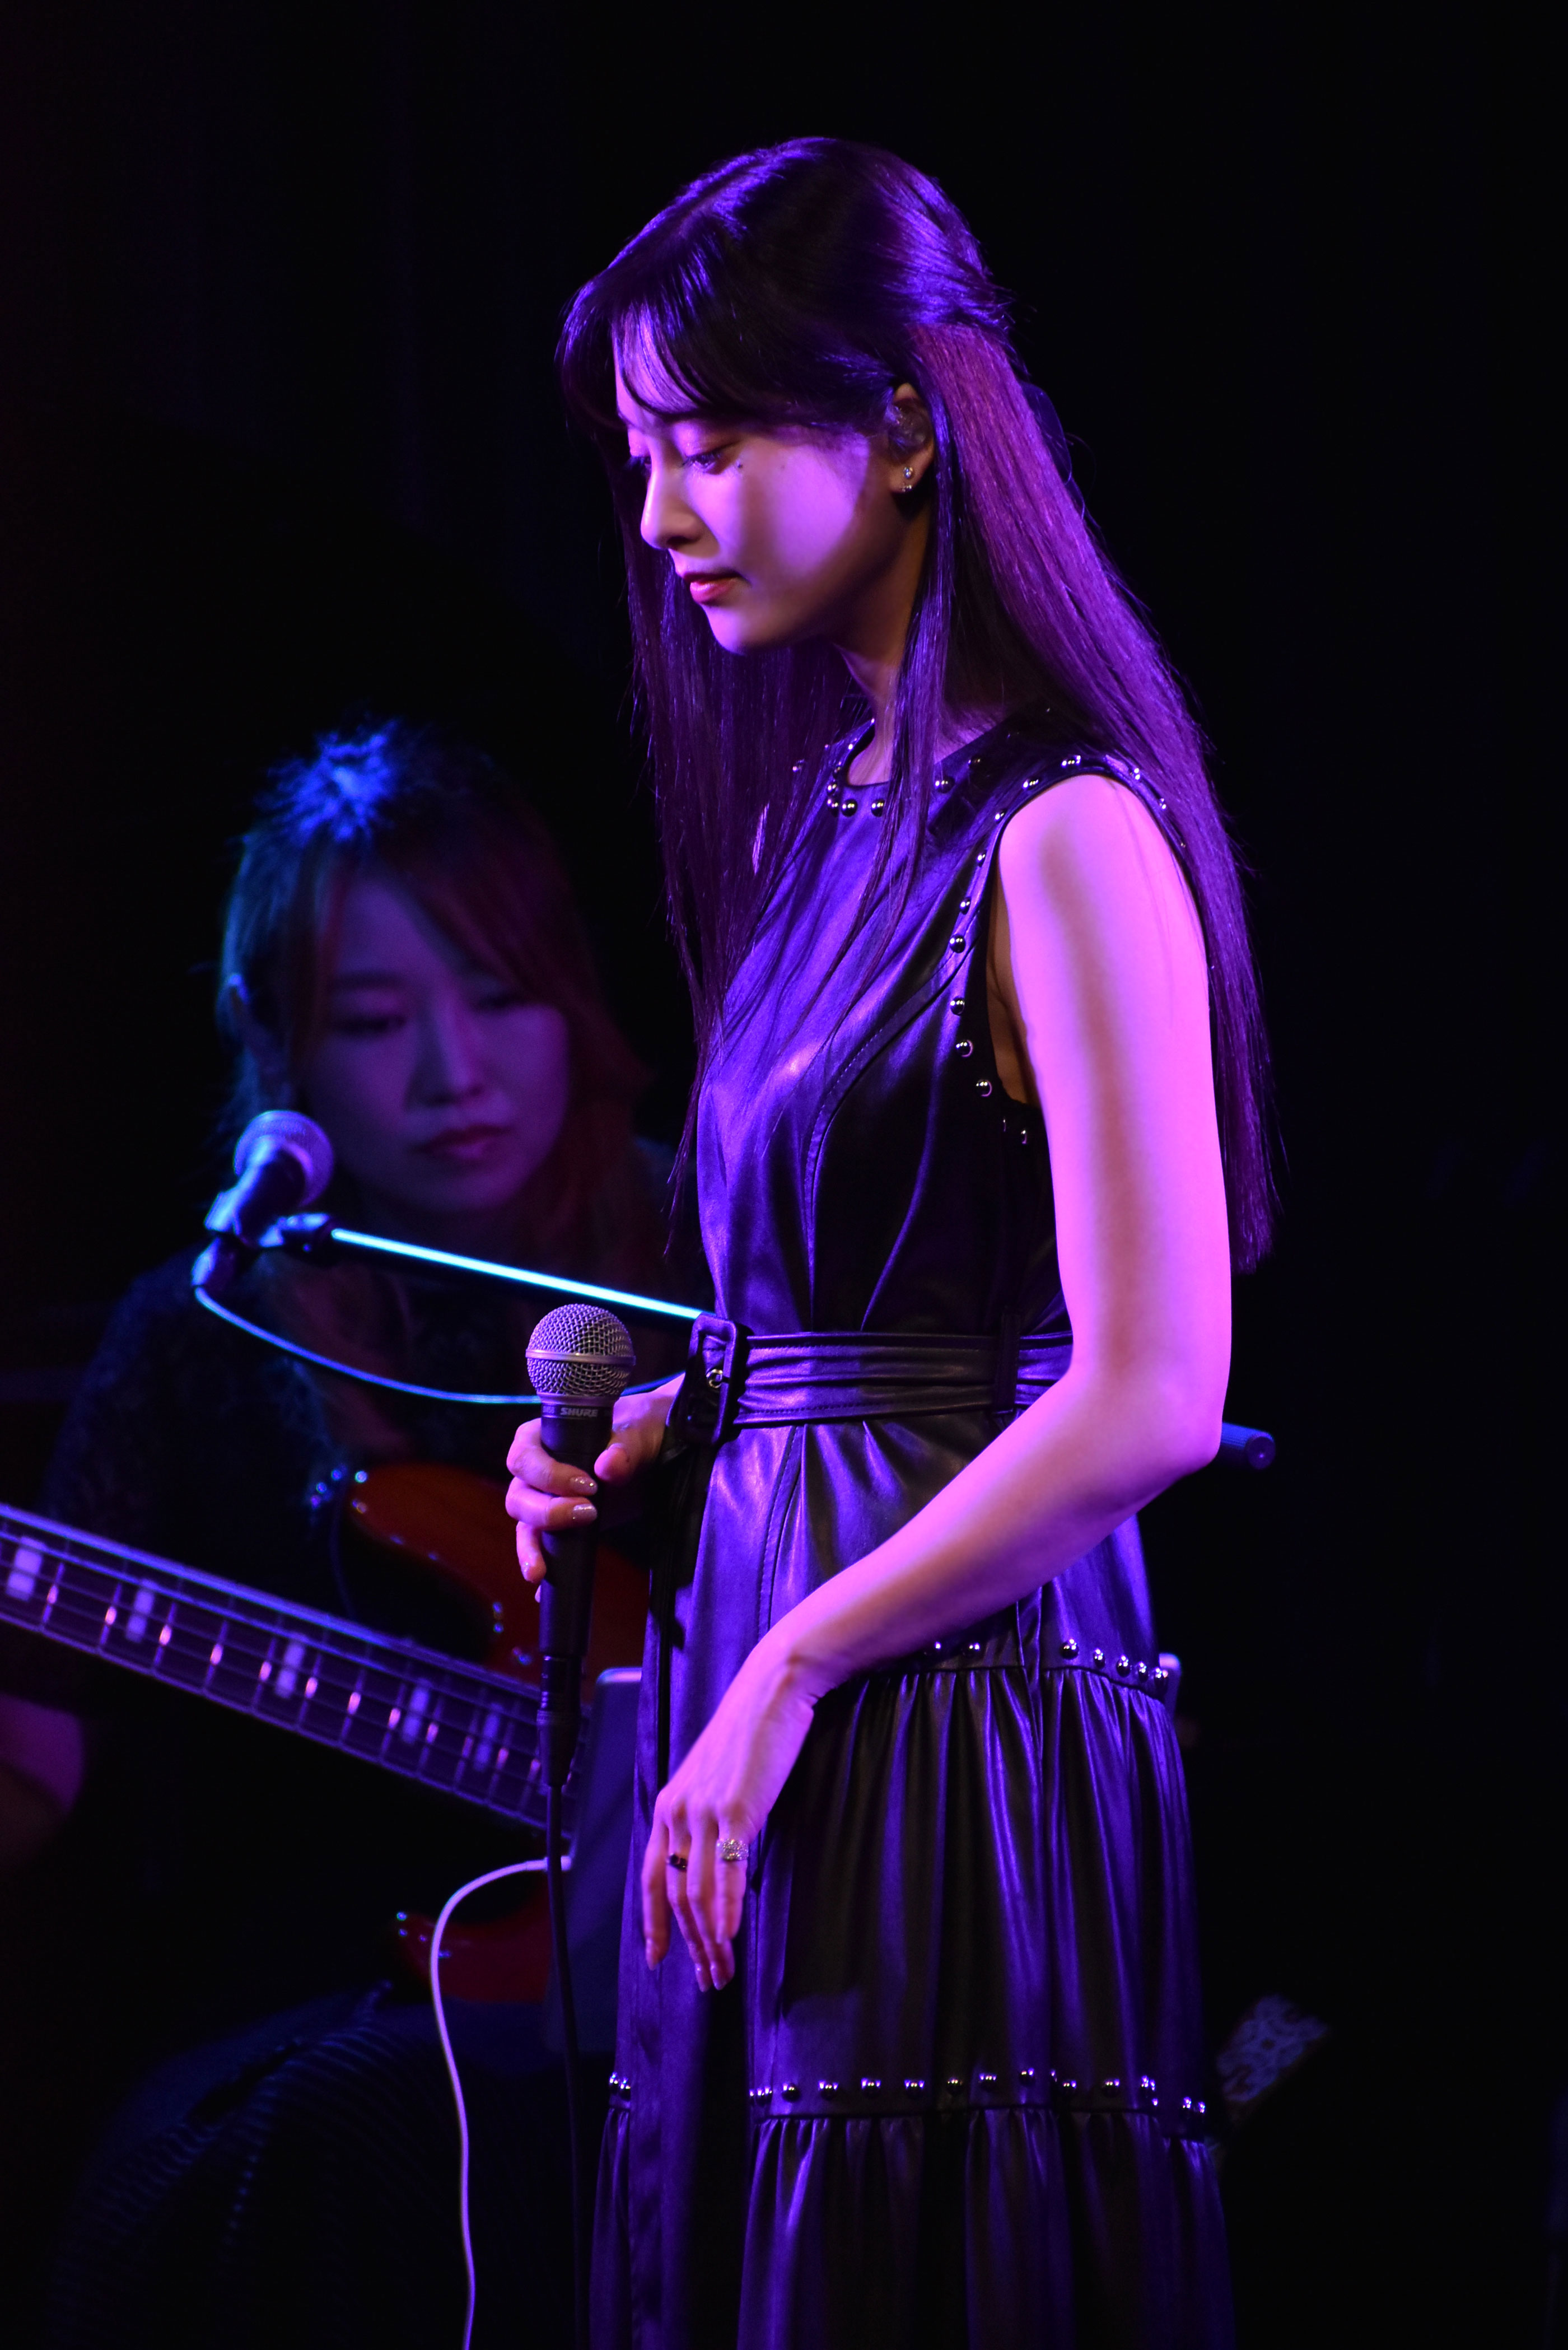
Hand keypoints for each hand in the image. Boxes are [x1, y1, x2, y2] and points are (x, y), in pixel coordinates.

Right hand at [504, 1378, 677, 1583]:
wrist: (662, 1448)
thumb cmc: (641, 1428)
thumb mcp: (639, 1431)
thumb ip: (626, 1446)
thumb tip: (608, 1466)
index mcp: (543, 1438)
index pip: (524, 1458)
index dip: (548, 1474)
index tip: (588, 1485)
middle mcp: (537, 1471)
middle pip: (519, 1497)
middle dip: (546, 1513)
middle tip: (589, 1515)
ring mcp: (547, 1500)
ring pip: (524, 1527)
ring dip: (532, 1548)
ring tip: (542, 1571)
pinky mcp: (563, 1526)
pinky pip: (543, 1548)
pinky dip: (542, 1567)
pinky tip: (542, 1593)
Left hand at [643, 1636, 817, 1991]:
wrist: (772, 1690)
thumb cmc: (752, 1732)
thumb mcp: (718, 1778)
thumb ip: (709, 1817)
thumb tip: (718, 1859)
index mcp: (669, 1805)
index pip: (651, 1877)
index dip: (653, 1923)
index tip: (659, 1959)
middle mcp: (677, 1811)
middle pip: (675, 1893)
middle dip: (689, 1944)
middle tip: (708, 1977)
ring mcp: (703, 1810)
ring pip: (697, 1891)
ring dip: (709, 1938)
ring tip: (723, 1969)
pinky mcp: (734, 1809)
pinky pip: (726, 1872)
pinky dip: (726, 1910)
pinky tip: (730, 1936)